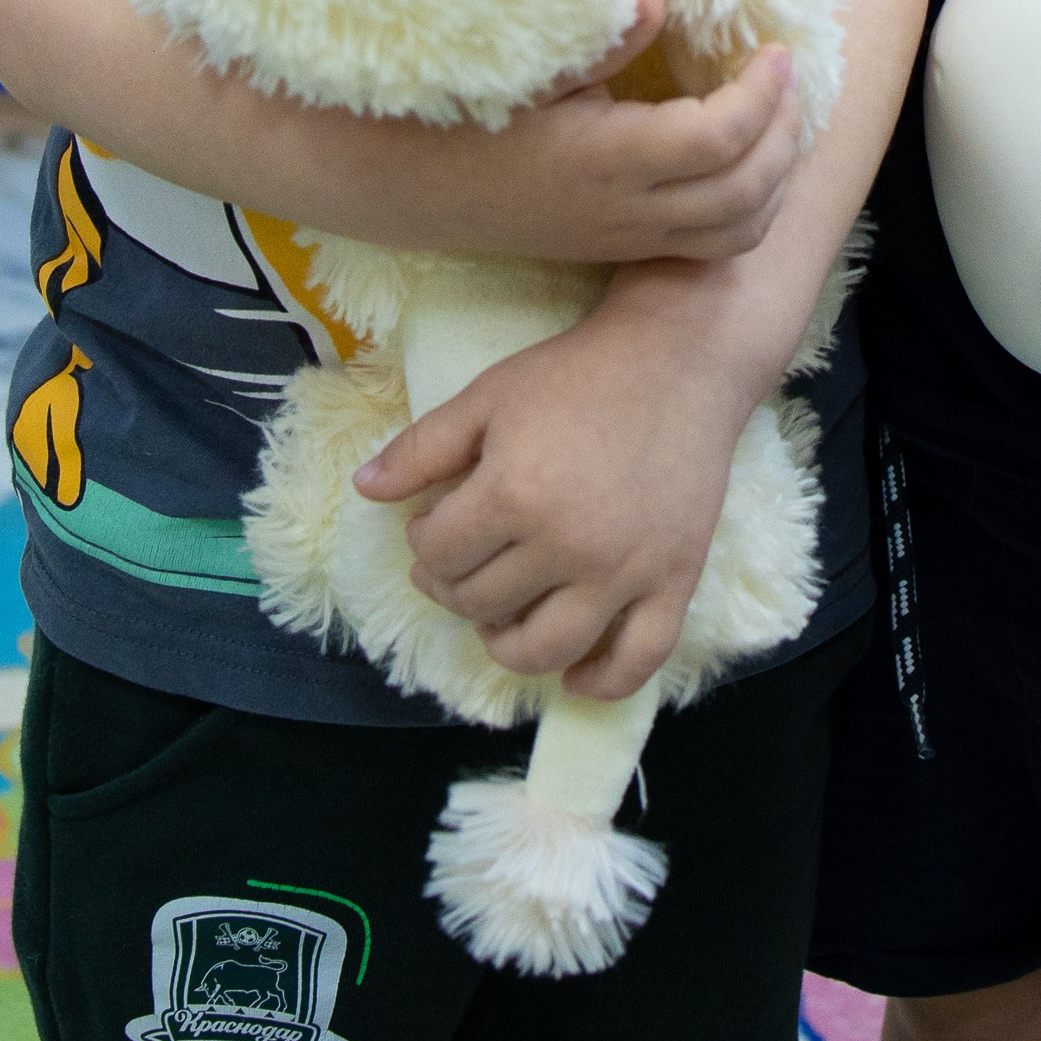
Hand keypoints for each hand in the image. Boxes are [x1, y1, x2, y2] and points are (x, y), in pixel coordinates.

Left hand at [355, 292, 757, 696]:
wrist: (679, 359)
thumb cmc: (577, 373)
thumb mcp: (488, 395)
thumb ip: (422, 448)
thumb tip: (361, 491)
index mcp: (514, 494)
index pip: (441, 556)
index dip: (422, 545)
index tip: (432, 527)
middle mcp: (567, 545)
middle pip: (484, 603)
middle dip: (455, 589)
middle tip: (460, 564)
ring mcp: (624, 571)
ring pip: (546, 649)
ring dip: (506, 645)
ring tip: (499, 618)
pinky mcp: (675, 580)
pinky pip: (637, 660)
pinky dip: (602, 682)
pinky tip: (574, 676)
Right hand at [406, 0, 805, 266]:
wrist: (414, 189)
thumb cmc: (468, 114)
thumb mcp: (530, 68)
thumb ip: (603, 37)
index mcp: (607, 159)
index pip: (719, 138)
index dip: (762, 93)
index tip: (774, 47)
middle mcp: (627, 211)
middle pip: (746, 193)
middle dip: (785, 132)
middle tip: (788, 74)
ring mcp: (629, 238)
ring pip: (739, 233)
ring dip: (776, 177)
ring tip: (779, 115)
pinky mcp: (624, 250)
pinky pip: (713, 245)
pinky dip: (750, 205)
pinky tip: (745, 157)